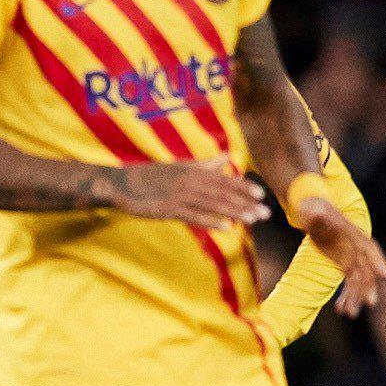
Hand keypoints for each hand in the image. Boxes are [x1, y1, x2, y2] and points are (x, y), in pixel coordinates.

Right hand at [102, 157, 269, 229]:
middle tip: (266, 212)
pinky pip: (193, 216)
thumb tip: (227, 158)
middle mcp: (188, 181)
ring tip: (252, 219)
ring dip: (234, 212)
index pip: (222, 179)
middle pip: (222, 193)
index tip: (261, 194)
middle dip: (245, 203)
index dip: (242, 186)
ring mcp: (178, 195)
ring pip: (212, 204)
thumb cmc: (148, 176)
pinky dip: (210, 221)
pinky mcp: (168, 209)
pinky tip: (226, 227)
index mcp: (191, 171)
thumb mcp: (177, 166)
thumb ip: (204, 164)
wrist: (120, 184)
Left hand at [296, 197, 385, 317]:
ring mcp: (352, 257)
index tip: (385, 275)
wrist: (311, 210)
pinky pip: (349, 283)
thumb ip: (318, 214)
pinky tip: (340, 309)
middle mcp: (356, 247)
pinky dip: (346, 296)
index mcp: (352, 233)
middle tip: (368, 303)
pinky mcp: (345, 264)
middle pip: (366, 268)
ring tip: (349, 314)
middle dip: (367, 286)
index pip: (369, 247)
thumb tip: (319, 213)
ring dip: (355, 297)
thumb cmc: (312, 207)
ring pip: (358, 281)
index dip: (377, 260)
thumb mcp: (313, 209)